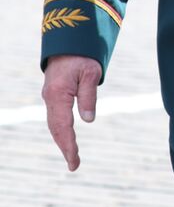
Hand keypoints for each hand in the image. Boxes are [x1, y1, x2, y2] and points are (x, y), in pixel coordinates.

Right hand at [41, 55, 101, 170]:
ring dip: (62, 141)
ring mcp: (50, 97)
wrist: (68, 41)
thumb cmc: (82, 56)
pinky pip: (56, 117)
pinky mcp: (53, 95)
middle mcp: (50, 98)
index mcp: (58, 94)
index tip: (74, 159)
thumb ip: (89, 96)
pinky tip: (67, 139)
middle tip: (74, 165)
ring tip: (72, 157)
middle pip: (56, 129)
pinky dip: (61, 130)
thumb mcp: (91, 74)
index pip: (63, 125)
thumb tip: (88, 120)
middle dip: (65, 147)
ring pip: (54, 124)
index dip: (68, 144)